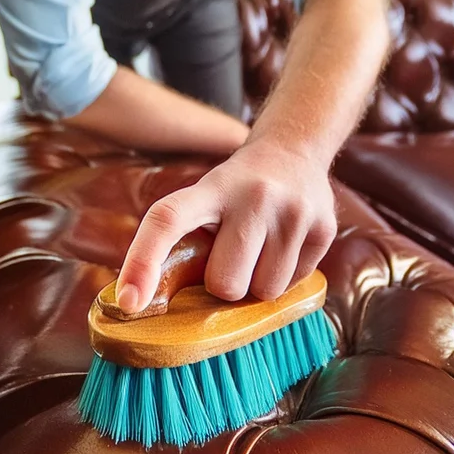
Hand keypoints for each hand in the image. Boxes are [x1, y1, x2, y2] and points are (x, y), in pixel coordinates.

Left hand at [114, 139, 337, 312]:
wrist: (294, 151)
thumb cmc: (235, 190)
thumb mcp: (204, 198)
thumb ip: (182, 241)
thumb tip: (144, 302)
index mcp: (210, 188)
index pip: (167, 220)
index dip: (142, 263)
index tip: (128, 302)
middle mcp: (253, 196)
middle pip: (225, 283)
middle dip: (223, 284)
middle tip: (230, 257)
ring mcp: (293, 212)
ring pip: (264, 292)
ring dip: (256, 284)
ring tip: (259, 250)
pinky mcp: (325, 228)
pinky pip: (294, 286)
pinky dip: (284, 278)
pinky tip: (282, 247)